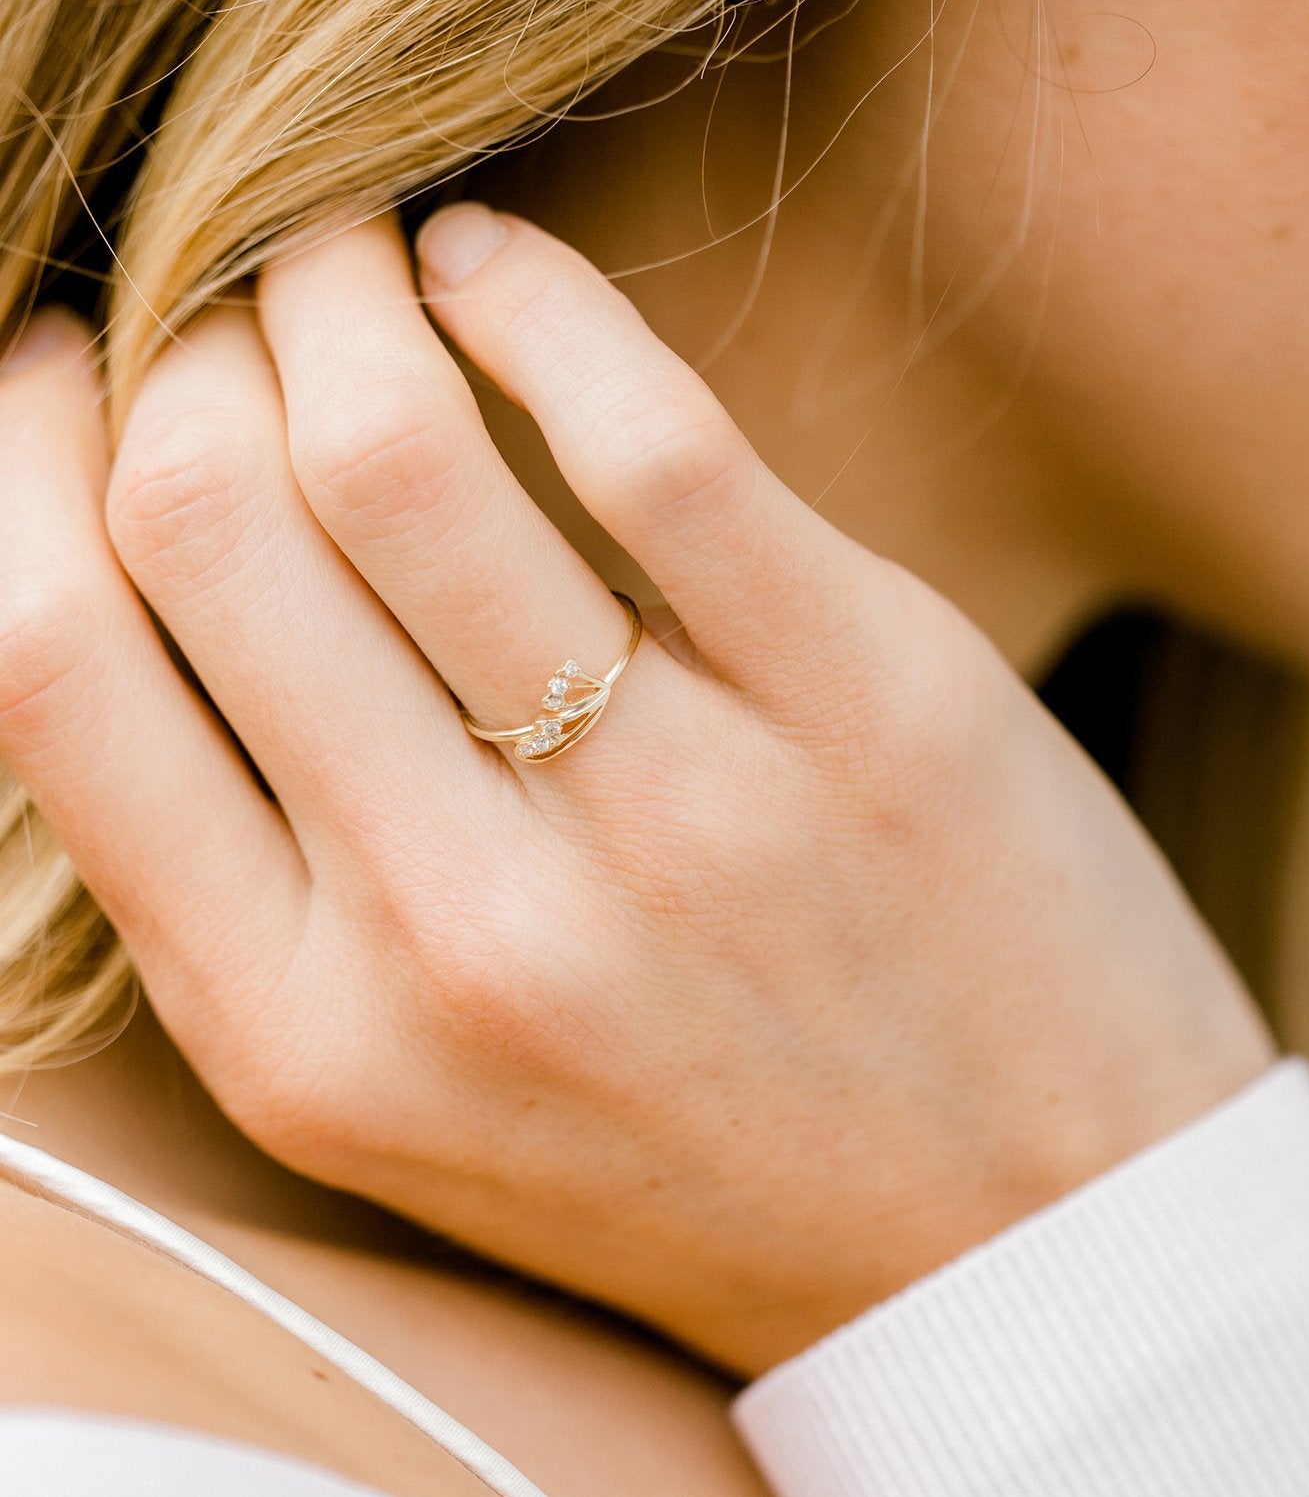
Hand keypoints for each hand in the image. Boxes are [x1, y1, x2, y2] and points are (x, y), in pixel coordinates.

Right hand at [0, 206, 1274, 1376]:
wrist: (1020, 1238)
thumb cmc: (712, 1160)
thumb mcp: (427, 1097)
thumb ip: (273, 884)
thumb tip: (150, 594)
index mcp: (309, 1040)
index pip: (50, 672)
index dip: (18, 463)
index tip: (58, 367)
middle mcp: (462, 937)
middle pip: (201, 520)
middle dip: (181, 349)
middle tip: (225, 295)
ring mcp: (672, 816)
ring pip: (393, 453)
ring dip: (330, 287)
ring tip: (348, 258)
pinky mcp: (866, 701)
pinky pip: (648, 434)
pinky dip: (535, 299)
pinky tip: (497, 274)